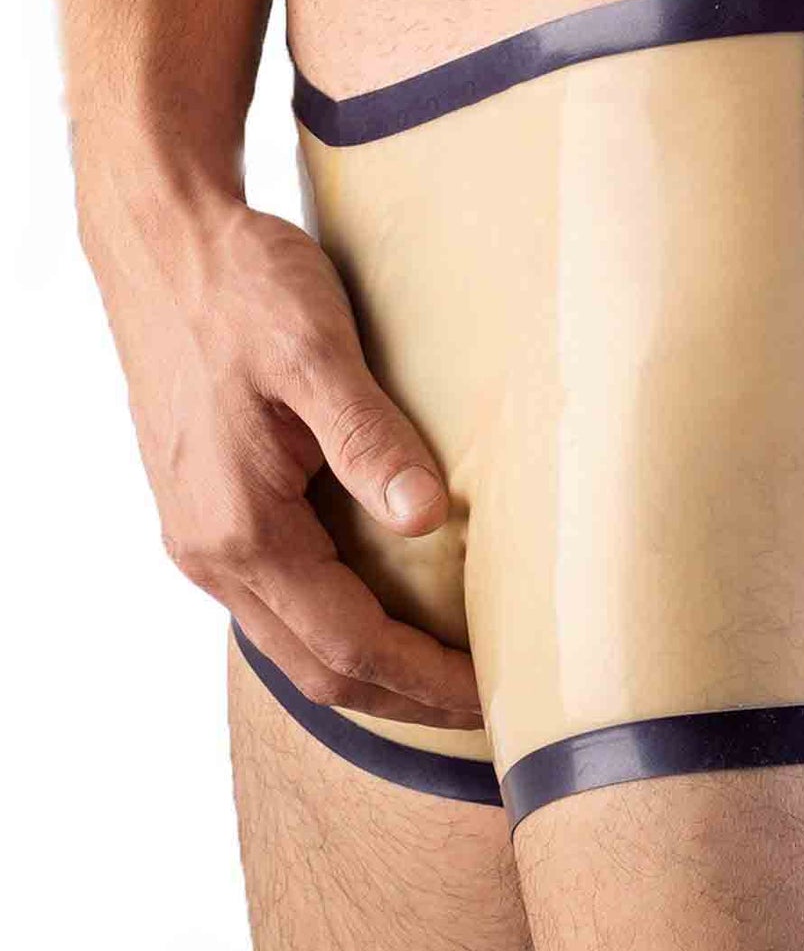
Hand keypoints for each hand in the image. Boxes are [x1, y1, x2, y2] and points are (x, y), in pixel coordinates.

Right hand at [85, 189, 480, 725]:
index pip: (349, 644)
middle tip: (487, 707)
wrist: (162, 243)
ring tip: (447, 677)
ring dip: (373, 672)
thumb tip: (427, 516)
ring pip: (295, 645)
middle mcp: (211, 550)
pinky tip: (387, 617)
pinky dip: (339, 631)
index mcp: (239, 525)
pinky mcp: (211, 514)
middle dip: (406, 699)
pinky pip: (279, 605)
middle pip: (319, 668)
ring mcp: (204, 537)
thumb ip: (368, 438)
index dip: (426, 681)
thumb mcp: (313, 350)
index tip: (495, 694)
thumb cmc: (239, 287)